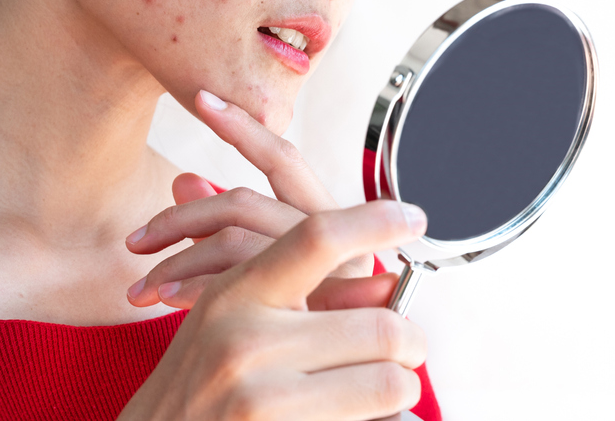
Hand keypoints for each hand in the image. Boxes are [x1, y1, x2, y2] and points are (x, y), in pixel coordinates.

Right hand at [117, 201, 428, 420]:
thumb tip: (388, 283)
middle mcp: (246, 340)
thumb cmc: (200, 385)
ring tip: (388, 393)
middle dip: (410, 343)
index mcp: (238, 294)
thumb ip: (298, 290)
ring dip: (401, 390)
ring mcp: (260, 397)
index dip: (373, 221)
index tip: (415, 217)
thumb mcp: (231, 319)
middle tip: (408, 352)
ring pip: (388, 381)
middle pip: (380, 325)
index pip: (316, 237)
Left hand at [126, 90, 374, 309]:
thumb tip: (182, 176)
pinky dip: (198, 288)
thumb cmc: (303, 329)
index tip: (201, 99)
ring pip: (238, 242)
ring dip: (181, 259)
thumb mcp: (261, 268)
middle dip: (184, 218)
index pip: (282, 157)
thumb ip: (229, 225)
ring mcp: (327, 271)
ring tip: (142, 289)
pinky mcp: (319, 302)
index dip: (242, 127)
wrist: (329, 395)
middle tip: (136, 241)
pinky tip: (172, 304)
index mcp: (324, 217)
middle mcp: (332, 236)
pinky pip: (243, 284)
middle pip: (247, 203)